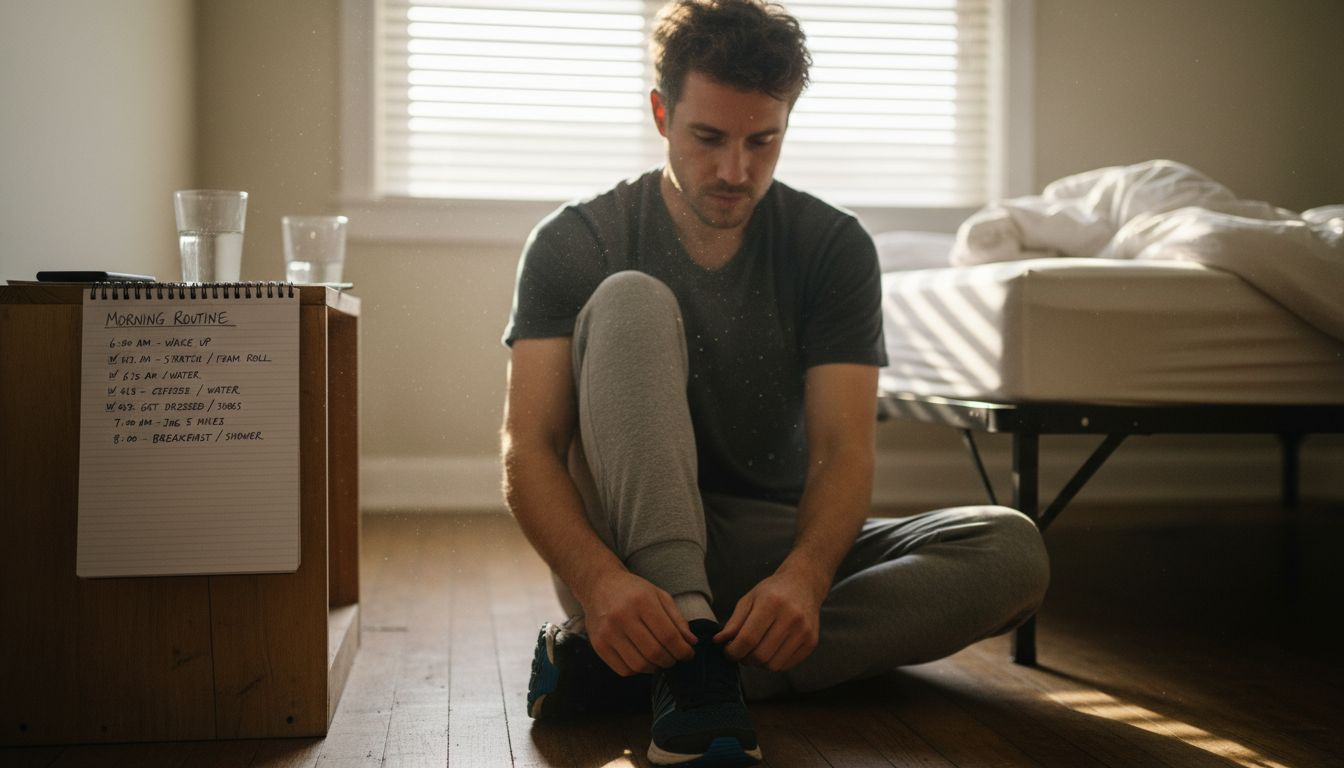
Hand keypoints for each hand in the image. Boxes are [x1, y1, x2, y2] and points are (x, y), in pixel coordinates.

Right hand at [580, 570, 697, 675]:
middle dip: (671, 660)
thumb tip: (691, 643)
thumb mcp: (659, 596)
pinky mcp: (598, 645)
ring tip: (659, 659)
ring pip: (639, 665)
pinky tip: (642, 658)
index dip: (683, 650)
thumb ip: (677, 619)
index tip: (688, 654)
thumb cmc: (633, 591)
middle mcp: (622, 617)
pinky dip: (638, 670)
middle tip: (675, 657)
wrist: (599, 585)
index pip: (668, 636)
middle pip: (654, 652)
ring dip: (655, 667)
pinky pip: (624, 669)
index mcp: (641, 601)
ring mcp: (607, 632)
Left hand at [713, 568, 824, 671]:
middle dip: (744, 659)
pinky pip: (786, 665)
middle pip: (760, 655)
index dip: (733, 651)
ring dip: (759, 664)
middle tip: (741, 652)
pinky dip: (773, 664)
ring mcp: (804, 631)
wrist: (804, 584)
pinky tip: (770, 651)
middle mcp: (791, 618)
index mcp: (771, 603)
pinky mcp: (811, 642)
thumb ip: (734, 622)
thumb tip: (718, 641)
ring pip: (773, 665)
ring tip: (755, 651)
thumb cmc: (773, 590)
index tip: (728, 651)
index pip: (747, 639)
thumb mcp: (749, 599)